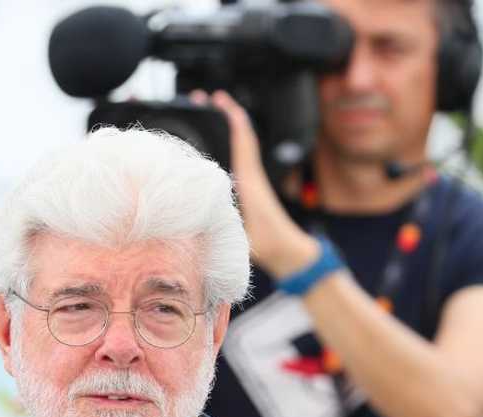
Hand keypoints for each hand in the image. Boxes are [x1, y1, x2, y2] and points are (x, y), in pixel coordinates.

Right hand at [194, 89, 318, 278]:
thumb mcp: (240, 234)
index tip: (217, 100)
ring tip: (207, 114)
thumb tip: (193, 210)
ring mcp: (251, 181)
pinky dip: (226, 146)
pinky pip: (237, 160)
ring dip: (224, 128)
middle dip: (221, 114)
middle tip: (203, 98)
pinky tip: (213, 147)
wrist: (289, 253)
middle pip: (238, 135)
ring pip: (238, 146)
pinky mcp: (249, 191)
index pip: (242, 140)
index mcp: (249, 179)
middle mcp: (250, 175)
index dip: (230, 117)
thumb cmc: (269, 245)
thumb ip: (220, 221)